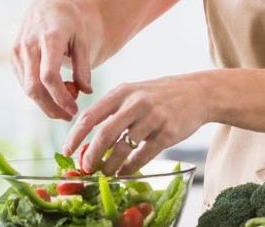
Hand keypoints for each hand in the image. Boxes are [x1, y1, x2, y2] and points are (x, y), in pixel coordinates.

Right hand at [11, 0, 97, 119]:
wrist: (50, 5)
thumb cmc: (71, 22)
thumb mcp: (83, 40)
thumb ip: (84, 66)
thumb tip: (86, 91)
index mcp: (49, 37)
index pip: (49, 76)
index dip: (61, 97)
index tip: (75, 110)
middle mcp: (28, 44)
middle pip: (34, 87)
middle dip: (51, 107)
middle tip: (70, 116)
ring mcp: (18, 50)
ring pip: (27, 88)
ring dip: (46, 103)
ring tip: (67, 103)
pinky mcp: (13, 56)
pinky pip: (24, 82)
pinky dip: (39, 92)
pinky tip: (55, 91)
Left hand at [62, 73, 208, 175]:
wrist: (197, 93)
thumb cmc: (159, 95)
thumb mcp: (133, 92)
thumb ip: (112, 109)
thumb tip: (88, 136)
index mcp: (121, 92)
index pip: (90, 115)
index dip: (76, 135)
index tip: (67, 151)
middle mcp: (135, 103)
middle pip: (104, 134)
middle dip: (91, 155)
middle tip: (85, 168)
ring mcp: (152, 118)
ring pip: (123, 147)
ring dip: (110, 164)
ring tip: (105, 172)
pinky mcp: (167, 133)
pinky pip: (143, 156)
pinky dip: (130, 167)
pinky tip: (124, 171)